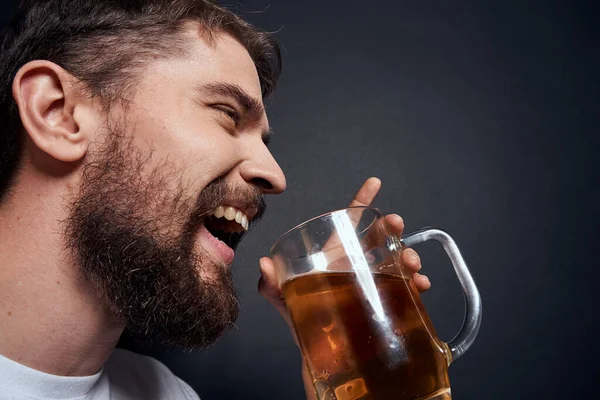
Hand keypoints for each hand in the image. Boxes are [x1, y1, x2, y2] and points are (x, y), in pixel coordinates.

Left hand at [258, 177, 430, 398]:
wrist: (321, 359)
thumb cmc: (302, 323)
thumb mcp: (285, 301)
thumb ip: (272, 284)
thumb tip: (264, 264)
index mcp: (335, 256)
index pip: (348, 224)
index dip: (361, 202)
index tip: (374, 183)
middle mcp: (357, 265)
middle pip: (379, 238)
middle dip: (391, 227)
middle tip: (396, 223)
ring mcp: (374, 284)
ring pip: (397, 260)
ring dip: (408, 255)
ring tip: (411, 262)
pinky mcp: (387, 303)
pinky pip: (407, 289)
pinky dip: (417, 284)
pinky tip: (420, 286)